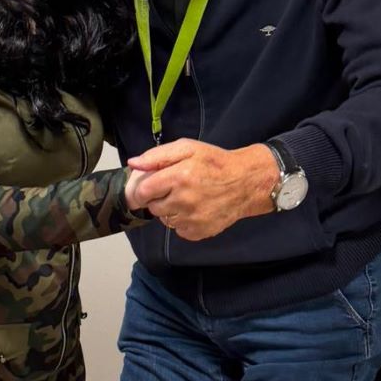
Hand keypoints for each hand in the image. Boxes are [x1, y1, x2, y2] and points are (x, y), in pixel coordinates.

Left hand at [126, 139, 279, 240]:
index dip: (144, 190)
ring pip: (165, 220)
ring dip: (171, 211)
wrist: (246, 183)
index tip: (151, 187)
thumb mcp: (187, 148)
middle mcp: (183, 200)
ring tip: (188, 198)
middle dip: (159, 198)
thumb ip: (157, 156)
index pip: (143, 192)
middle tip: (175, 189)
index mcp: (178, 177)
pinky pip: (178, 230)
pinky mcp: (198, 232)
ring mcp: (191, 219)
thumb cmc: (215, 163)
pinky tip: (195, 209)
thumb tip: (133, 163)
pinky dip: (183, 221)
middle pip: (153, 207)